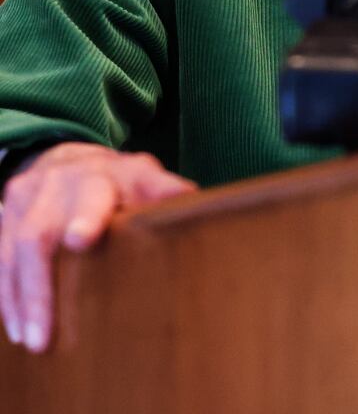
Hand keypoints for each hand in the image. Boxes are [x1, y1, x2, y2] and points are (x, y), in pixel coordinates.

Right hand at [0, 144, 194, 352]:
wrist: (70, 161)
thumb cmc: (120, 182)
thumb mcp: (146, 179)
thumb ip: (165, 190)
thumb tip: (192, 201)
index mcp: (98, 176)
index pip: (92, 196)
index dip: (87, 216)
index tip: (81, 240)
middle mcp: (55, 186)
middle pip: (37, 234)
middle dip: (39, 287)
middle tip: (44, 333)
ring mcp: (23, 201)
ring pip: (10, 253)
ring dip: (19, 301)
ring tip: (31, 341)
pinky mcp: (3, 216)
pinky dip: (6, 296)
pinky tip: (16, 327)